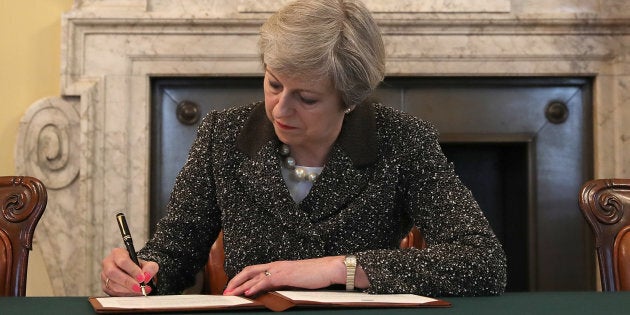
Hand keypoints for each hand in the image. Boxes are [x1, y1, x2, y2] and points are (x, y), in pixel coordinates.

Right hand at [101, 247, 158, 295]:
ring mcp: (104, 275)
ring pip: (112, 284)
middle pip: (113, 272)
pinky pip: (112, 292)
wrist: (134, 273)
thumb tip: (146, 276)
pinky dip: (124, 294)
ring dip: (127, 290)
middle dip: (128, 282)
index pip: (122, 260)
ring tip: (139, 291)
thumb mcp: (148, 264)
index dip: (132, 270)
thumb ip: (150, 268)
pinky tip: (133, 294)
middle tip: (139, 287)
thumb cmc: (138, 267)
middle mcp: (108, 263)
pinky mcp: (105, 286)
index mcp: (118, 253)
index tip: (141, 278)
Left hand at [223, 256, 362, 296]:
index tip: (234, 287)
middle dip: (235, 281)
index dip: (242, 278)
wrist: (329, 269)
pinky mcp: (285, 275)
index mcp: (278, 266)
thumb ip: (285, 283)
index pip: (255, 270)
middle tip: (225, 291)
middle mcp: (276, 265)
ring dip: (240, 285)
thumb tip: (277, 291)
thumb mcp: (296, 279)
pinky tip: (248, 293)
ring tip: (231, 293)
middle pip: (249, 270)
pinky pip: (266, 281)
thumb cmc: (316, 275)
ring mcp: (280, 269)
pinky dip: (255, 286)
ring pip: (254, 276)